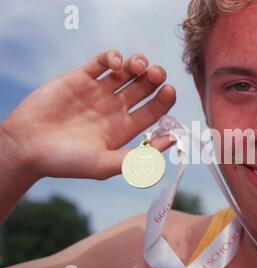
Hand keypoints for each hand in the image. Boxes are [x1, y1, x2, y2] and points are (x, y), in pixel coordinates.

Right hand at [1, 50, 176, 180]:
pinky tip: (117, 63)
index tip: (170, 91)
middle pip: (145, 87)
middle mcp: (115, 108)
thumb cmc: (66, 162)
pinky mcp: (81, 78)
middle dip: (156, 78)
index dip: (165, 99)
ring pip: (128, 71)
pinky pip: (103, 61)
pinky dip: (114, 57)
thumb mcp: (106, 165)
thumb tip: (174, 141)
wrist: (26, 148)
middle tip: (158, 76)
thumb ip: (139, 156)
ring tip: (139, 67)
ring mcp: (99, 92)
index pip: (154, 110)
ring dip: (139, 64)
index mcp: (125, 128)